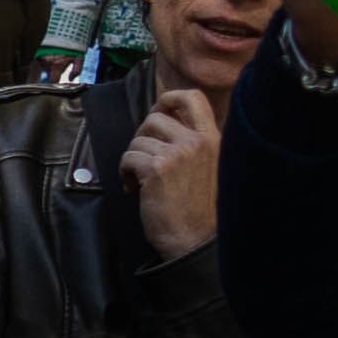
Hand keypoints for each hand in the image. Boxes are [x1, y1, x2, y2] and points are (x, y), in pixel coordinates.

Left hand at [122, 85, 222, 259]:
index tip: (157, 113)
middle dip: (141, 137)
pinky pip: (127, 157)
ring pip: (137, 140)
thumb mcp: (207, 166)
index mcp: (212, 138)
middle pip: (154, 117)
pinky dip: (125, 173)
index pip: (191, 97)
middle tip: (144, 159)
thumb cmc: (198, 209)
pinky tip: (136, 189)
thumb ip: (192, 143)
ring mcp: (177, 153)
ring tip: (142, 181)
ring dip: (133, 160)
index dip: (167, 99)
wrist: (195, 240)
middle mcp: (196, 141)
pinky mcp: (156, 168)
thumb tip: (162, 121)